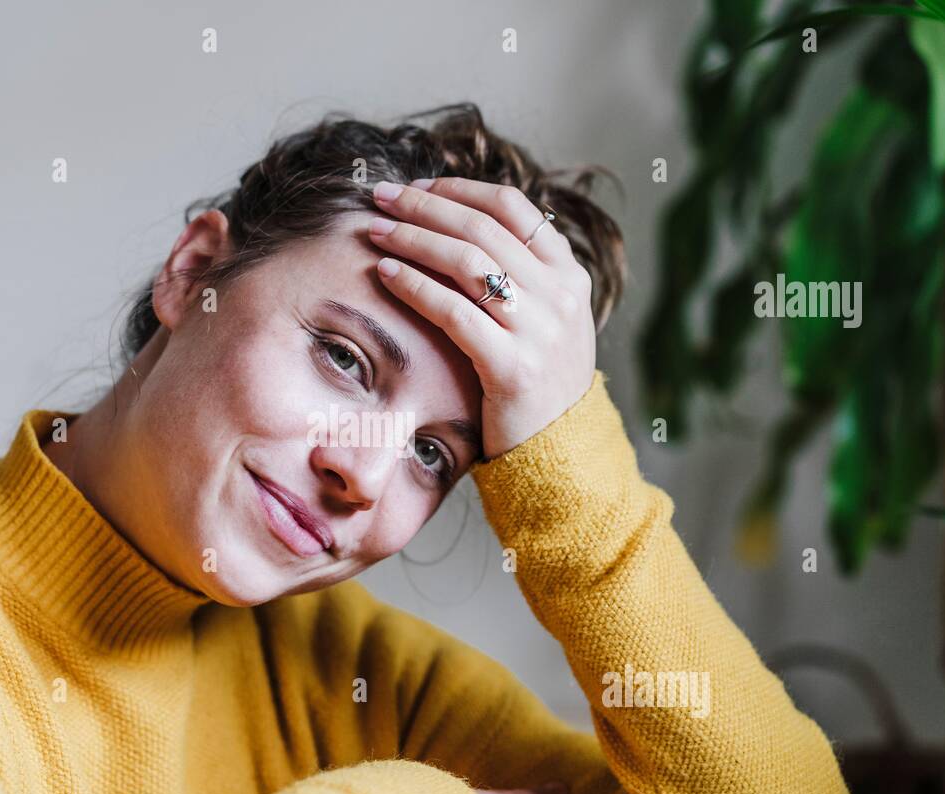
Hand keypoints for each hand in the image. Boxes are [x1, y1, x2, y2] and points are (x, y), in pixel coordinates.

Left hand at [368, 178, 597, 459]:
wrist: (561, 456)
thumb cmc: (538, 388)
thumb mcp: (548, 324)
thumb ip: (522, 279)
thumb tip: (465, 232)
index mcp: (569, 276)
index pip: (512, 207)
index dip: (460, 189)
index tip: (419, 186)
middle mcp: (559, 296)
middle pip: (481, 228)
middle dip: (423, 205)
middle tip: (380, 195)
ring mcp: (539, 331)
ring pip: (466, 262)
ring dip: (412, 238)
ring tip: (375, 231)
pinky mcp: (512, 366)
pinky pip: (454, 311)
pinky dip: (414, 285)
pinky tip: (385, 274)